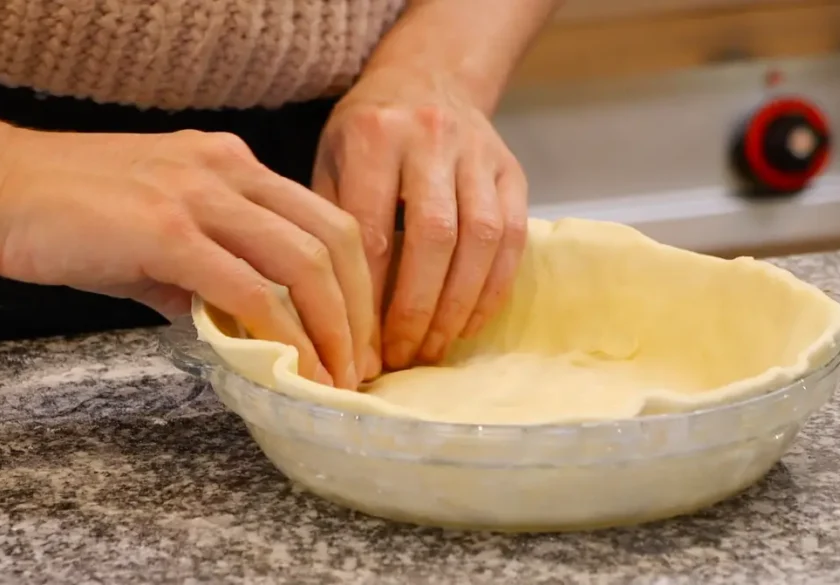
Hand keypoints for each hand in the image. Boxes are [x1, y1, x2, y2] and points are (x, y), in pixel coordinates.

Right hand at [0, 123, 375, 388]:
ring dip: (331, 329)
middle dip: (358, 313)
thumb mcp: (160, 237)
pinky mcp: (166, 231)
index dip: (357, 285)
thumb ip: (208, 275)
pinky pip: (248, 288)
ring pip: (302, 263)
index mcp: (235, 165)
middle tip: (359, 368)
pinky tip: (292, 366)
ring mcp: (200, 196)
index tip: (359, 336)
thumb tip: (247, 330)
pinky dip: (281, 333)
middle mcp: (230, 170)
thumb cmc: (70, 212)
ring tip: (336, 378)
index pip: (325, 222)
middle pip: (333, 241)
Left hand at [312, 68, 528, 371]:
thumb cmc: (368, 132)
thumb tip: (327, 311)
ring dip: (458, 306)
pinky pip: (512, 238)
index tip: (359, 344)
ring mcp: (479, 153)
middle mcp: (430, 137)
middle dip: (417, 308)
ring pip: (480, 239)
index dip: (367, 296)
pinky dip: (492, 289)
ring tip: (434, 348)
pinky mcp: (512, 171)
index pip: (371, 230)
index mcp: (374, 135)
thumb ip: (331, 224)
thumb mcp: (330, 160)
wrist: (429, 76)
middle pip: (433, 237)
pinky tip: (469, 322)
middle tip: (401, 356)